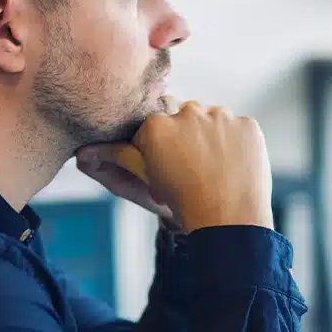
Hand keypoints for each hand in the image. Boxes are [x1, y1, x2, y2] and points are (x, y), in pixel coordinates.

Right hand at [77, 101, 272, 232]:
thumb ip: (119, 157)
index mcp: (156, 124)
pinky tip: (233, 164)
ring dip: (211, 136)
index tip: (169, 169)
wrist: (228, 220)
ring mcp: (222, 116)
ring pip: (212, 120)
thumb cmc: (182, 200)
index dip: (160, 149)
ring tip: (213, 167)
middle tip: (193, 169)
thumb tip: (83, 153)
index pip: (154, 128)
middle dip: (185, 138)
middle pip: (183, 118)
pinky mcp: (248, 124)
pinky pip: (238, 128)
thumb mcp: (147, 178)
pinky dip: (236, 143)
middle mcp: (188, 112)